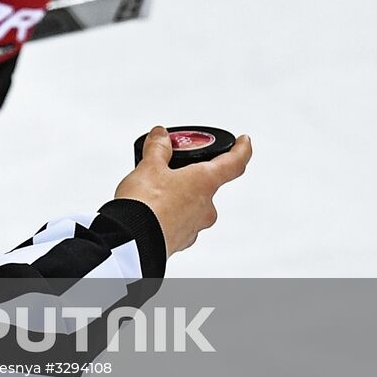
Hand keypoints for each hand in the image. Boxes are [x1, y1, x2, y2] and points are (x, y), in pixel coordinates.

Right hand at [114, 126, 251, 255]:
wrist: (132, 240)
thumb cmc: (145, 203)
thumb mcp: (148, 167)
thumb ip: (158, 148)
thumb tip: (161, 135)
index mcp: (204, 183)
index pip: (234, 163)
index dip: (241, 150)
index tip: (244, 142)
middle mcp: (207, 206)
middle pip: (207, 185)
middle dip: (191, 176)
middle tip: (170, 169)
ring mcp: (195, 226)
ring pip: (193, 205)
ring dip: (179, 197)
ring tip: (152, 192)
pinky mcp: (181, 241)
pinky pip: (181, 223)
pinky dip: (170, 215)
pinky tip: (151, 212)